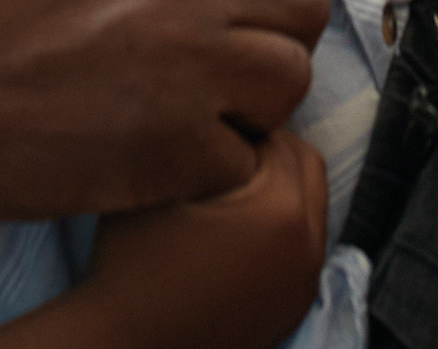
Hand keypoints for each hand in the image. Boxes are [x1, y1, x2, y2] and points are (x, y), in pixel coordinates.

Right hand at [73, 129, 329, 348]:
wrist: (127, 344)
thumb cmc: (135, 260)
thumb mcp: (163, 179)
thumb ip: (204, 139)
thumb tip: (226, 112)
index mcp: (283, 211)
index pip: (283, 139)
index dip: (245, 128)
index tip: (213, 134)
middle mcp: (309, 249)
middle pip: (307, 169)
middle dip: (271, 154)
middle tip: (221, 157)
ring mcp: (305, 285)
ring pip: (309, 208)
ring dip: (278, 192)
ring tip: (225, 195)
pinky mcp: (293, 309)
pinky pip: (301, 249)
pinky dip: (278, 232)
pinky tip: (232, 236)